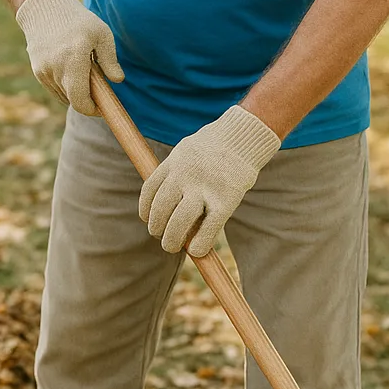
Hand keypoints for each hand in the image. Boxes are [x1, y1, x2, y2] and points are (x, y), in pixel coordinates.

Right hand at [15, 0, 123, 116]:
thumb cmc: (77, 20)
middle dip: (86, 100)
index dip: (92, 110)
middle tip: (98, 90)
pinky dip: (65, 86)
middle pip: (73, 100)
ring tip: (83, 73)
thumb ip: (110, 59)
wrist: (43, 9)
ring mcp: (44, 71)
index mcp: (74, 59)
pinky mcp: (38, 71)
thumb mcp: (101, 34)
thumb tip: (118, 80)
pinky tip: (71, 70)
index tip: (102, 108)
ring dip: (75, 92)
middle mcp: (56, 68)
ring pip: (63, 95)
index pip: (80, 100)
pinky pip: (54, 88)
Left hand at [138, 105, 281, 255]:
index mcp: (173, 162)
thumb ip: (174, 170)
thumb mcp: (186, 150)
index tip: (147, 219)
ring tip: (172, 246)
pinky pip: (209, 228)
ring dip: (172, 239)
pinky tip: (197, 251)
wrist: (243, 137)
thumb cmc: (215, 146)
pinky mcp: (226, 200)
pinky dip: (200, 243)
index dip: (145, 210)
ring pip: (179, 222)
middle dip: (156, 228)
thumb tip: (162, 193)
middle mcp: (184, 175)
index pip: (149, 191)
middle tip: (160, 237)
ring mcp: (205, 188)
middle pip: (160, 209)